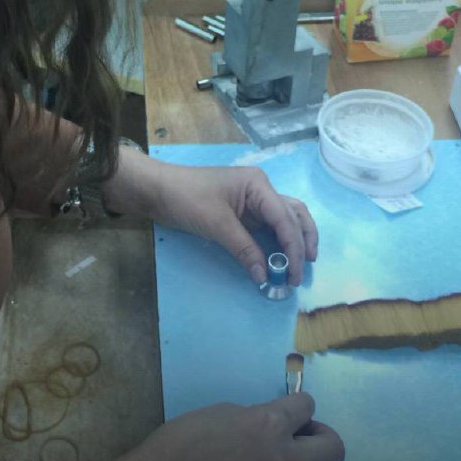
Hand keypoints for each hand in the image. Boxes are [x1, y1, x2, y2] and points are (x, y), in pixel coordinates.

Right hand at [148, 392, 343, 460]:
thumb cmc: (183, 442)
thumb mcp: (222, 412)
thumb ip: (257, 416)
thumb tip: (274, 423)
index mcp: (271, 425)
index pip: (308, 406)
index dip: (298, 406)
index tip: (289, 411)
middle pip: (335, 449)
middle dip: (322, 437)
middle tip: (300, 438)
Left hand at [151, 161, 317, 286]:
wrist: (158, 190)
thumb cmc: (187, 199)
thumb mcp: (217, 224)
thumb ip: (244, 249)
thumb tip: (264, 276)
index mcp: (258, 185)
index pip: (285, 218)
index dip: (293, 247)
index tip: (295, 273)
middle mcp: (261, 190)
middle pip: (293, 216)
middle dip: (301, 244)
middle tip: (301, 273)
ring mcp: (253, 200)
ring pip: (285, 220)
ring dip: (295, 241)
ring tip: (301, 264)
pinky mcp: (244, 212)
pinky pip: (268, 227)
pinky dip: (277, 242)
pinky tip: (282, 257)